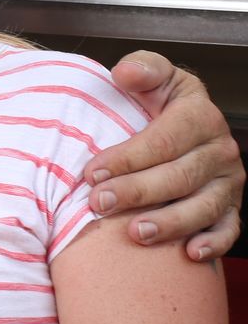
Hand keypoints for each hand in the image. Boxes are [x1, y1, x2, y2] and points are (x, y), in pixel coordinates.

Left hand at [86, 51, 243, 259]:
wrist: (178, 125)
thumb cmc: (155, 102)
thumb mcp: (151, 77)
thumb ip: (141, 69)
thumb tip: (125, 73)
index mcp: (200, 116)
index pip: (164, 141)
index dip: (127, 158)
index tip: (92, 172)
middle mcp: (220, 150)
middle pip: (179, 176)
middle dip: (137, 192)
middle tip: (99, 203)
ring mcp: (228, 182)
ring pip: (203, 207)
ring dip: (170, 223)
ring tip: (135, 233)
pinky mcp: (231, 207)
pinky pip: (228, 229)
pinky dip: (213, 244)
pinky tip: (189, 254)